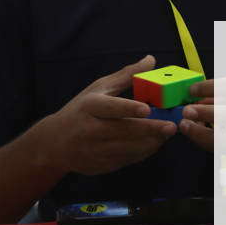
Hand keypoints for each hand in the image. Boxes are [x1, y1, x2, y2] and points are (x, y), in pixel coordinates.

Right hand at [43, 55, 176, 175]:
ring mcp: (94, 149)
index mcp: (89, 106)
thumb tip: (151, 60)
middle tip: (171, 126)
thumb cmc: (81, 110)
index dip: (128, 108)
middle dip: (149, 129)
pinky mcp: (100, 164)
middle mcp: (90, 129)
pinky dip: (142, 152)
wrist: (55, 142)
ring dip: (150, 142)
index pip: (110, 108)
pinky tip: (153, 144)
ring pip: (128, 148)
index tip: (147, 109)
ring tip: (165, 134)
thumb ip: (126, 76)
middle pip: (123, 131)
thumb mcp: (98, 89)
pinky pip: (126, 160)